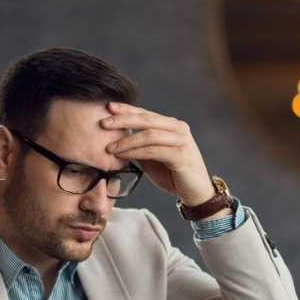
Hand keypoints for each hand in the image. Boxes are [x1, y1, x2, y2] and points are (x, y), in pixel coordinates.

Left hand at [101, 103, 216, 205]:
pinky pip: (153, 150)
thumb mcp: (153, 157)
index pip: (146, 113)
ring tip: (109, 146)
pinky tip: (122, 155)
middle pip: (146, 119)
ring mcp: (182, 141)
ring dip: (126, 140)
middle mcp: (178, 128)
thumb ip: (141, 146)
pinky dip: (135, 152)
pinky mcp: (181, 156)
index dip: (127, 109)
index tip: (108, 107)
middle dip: (123, 119)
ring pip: (149, 135)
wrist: (195, 193)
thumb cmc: (173, 174)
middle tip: (103, 122)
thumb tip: (118, 138)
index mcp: (171, 125)